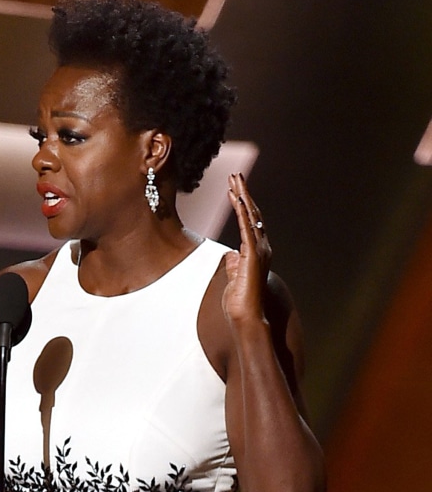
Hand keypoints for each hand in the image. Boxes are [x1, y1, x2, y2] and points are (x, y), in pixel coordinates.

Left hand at [222, 172, 271, 326]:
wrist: (247, 316)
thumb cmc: (240, 302)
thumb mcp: (233, 278)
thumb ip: (233, 264)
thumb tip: (230, 255)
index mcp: (256, 251)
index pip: (249, 222)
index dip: (242, 204)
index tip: (233, 189)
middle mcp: (261, 247)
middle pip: (251, 213)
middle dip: (243, 193)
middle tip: (235, 175)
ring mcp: (258, 250)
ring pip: (250, 216)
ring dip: (242, 196)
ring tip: (234, 179)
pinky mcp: (252, 255)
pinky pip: (246, 228)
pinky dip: (241, 211)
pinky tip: (236, 197)